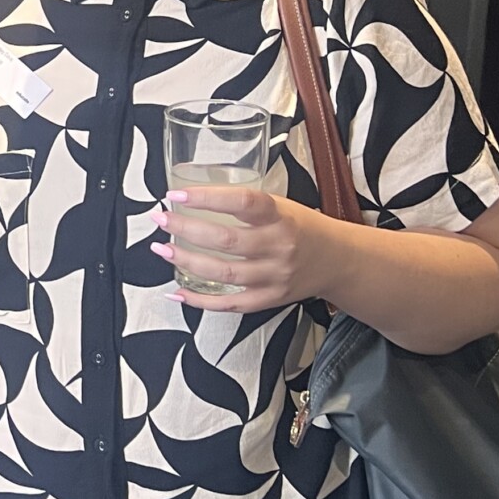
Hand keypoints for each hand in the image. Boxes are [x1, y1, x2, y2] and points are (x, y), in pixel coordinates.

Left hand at [156, 186, 343, 312]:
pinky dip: (200, 301)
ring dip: (186, 261)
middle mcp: (279, 246)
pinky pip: (230, 304)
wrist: (338, 261)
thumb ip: (243, 204)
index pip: (242, 202)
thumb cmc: (300, 228)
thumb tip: (191, 197)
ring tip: (162, 248)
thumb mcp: (280, 206)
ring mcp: (274, 276)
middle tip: (160, 219)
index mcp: (281, 216)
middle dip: (186, 229)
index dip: (207, 198)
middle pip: (226, 240)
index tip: (176, 195)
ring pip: (223, 272)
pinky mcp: (270, 299)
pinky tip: (177, 292)